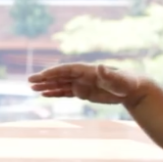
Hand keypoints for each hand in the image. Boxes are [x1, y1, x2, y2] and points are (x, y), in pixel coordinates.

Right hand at [28, 63, 146, 105]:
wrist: (132, 89)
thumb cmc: (127, 83)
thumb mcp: (119, 80)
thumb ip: (109, 74)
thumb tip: (100, 66)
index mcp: (87, 70)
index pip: (66, 69)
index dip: (53, 72)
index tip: (41, 76)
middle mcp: (82, 75)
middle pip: (59, 76)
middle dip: (45, 78)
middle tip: (29, 81)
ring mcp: (81, 83)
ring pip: (60, 84)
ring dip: (47, 86)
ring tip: (32, 88)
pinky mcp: (83, 92)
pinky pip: (66, 92)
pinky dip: (55, 93)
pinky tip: (44, 95)